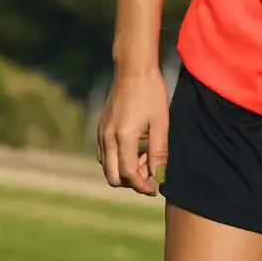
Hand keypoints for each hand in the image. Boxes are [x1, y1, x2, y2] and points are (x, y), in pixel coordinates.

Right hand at [97, 70, 168, 195]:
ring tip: (144, 157)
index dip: (142, 186)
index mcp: (123, 137)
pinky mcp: (100, 130)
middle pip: (112, 177)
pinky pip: (105, 155)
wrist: (132, 71)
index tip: (154, 189)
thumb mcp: (161, 124)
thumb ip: (159, 152)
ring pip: (107, 167)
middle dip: (131, 182)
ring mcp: (101, 134)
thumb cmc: (151, 94)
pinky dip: (118, 160)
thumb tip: (160, 177)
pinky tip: (134, 148)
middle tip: (149, 174)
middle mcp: (107, 138)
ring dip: (124, 170)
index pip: (128, 174)